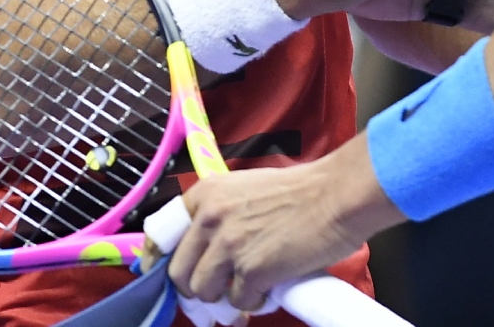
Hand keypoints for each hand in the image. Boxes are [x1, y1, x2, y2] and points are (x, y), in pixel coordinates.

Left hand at [168, 138, 399, 311]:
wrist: (336, 196)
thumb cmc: (299, 192)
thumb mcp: (245, 191)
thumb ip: (219, 216)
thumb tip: (203, 251)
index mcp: (205, 195)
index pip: (160, 235)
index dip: (158, 261)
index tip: (164, 275)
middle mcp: (210, 220)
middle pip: (179, 273)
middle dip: (195, 287)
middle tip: (216, 290)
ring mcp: (229, 247)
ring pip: (204, 292)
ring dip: (223, 296)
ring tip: (248, 286)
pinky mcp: (252, 271)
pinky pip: (239, 301)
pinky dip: (253, 301)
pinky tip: (269, 287)